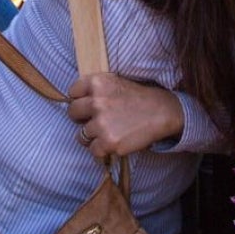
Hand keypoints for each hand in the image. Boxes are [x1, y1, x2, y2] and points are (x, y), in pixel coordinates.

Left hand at [67, 72, 183, 157]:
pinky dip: (102, 150)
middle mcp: (96, 101)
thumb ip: (95, 90)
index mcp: (97, 83)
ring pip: (81, 135)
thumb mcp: (115, 82)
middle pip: (72, 113)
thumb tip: (75, 101)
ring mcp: (101, 123)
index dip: (80, 100)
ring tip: (108, 132)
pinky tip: (114, 142)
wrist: (161, 112)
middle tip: (96, 120)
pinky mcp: (109, 142)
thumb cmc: (138, 97)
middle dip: (81, 118)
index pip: (73, 92)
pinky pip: (94, 150)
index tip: (89, 105)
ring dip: (92, 136)